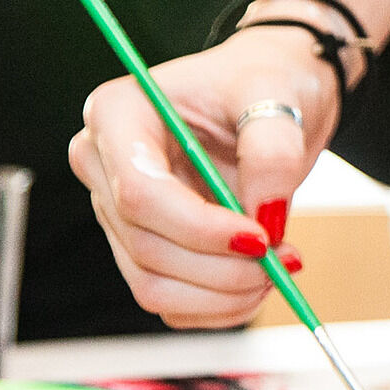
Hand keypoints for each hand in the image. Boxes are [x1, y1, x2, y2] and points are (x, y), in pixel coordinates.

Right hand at [69, 26, 336, 327]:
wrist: (271, 99)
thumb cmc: (267, 82)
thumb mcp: (278, 95)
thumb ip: (273, 151)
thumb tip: (263, 216)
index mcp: (117, 113)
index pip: (138, 193)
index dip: (200, 229)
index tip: (262, 238)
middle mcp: (103, 165)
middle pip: (146, 247)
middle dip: (223, 268)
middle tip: (286, 258)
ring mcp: (117, 213)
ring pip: (154, 285)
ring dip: (225, 294)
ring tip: (281, 266)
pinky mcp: (141, 247)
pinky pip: (171, 303)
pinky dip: (220, 306)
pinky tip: (260, 281)